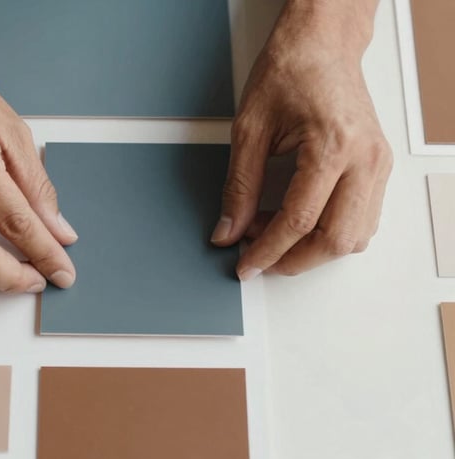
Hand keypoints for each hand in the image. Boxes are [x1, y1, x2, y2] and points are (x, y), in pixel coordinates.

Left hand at [212, 1, 391, 278]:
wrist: (322, 44)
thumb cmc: (290, 70)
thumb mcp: (249, 129)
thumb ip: (239, 187)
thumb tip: (229, 229)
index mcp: (332, 146)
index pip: (299, 221)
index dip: (267, 250)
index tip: (246, 265)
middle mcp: (365, 158)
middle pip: (335, 239)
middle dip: (294, 260)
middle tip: (259, 257)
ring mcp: (378, 163)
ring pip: (355, 236)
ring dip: (313, 249)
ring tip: (273, 233)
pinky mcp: (378, 166)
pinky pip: (363, 219)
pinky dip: (331, 232)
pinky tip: (299, 223)